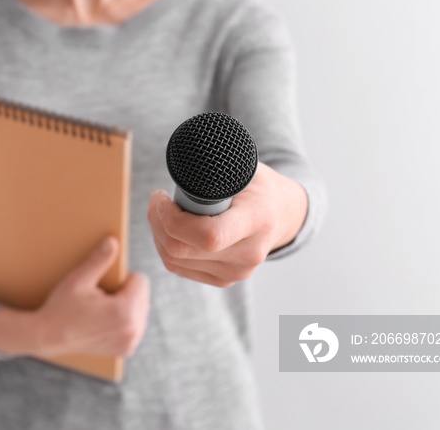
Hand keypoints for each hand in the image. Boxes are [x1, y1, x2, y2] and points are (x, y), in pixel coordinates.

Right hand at [0, 236, 149, 357]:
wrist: (49, 337)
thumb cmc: (62, 306)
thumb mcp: (78, 280)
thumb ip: (99, 260)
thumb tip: (113, 240)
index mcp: (124, 311)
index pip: (141, 281)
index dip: (123, 278)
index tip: (104, 285)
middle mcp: (132, 330)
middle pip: (144, 296)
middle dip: (127, 292)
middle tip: (101, 298)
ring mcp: (130, 342)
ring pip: (142, 310)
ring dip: (128, 306)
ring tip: (103, 309)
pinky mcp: (126, 349)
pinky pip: (136, 325)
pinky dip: (126, 320)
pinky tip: (106, 321)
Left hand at [147, 162, 307, 286]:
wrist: (282, 214)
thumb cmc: (257, 185)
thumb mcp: (243, 165)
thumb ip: (215, 167)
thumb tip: (182, 160)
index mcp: (257, 220)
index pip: (209, 235)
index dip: (174, 219)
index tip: (162, 197)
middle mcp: (249, 253)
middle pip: (182, 250)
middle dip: (158, 223)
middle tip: (157, 201)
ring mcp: (237, 272)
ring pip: (174, 261)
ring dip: (158, 235)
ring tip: (163, 212)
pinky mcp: (225, 279)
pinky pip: (179, 268)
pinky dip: (166, 248)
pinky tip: (170, 230)